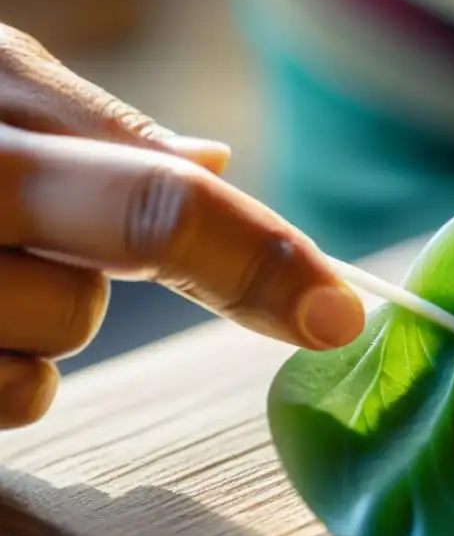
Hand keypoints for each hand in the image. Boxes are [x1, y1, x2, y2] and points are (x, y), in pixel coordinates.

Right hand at [0, 25, 364, 428]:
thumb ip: (91, 129)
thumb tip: (212, 165)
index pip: (152, 199)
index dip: (260, 258)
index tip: (338, 313)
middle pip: (97, 288)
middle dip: (120, 276)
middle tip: (112, 254)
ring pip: (46, 361)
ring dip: (28, 325)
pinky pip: (2, 406)